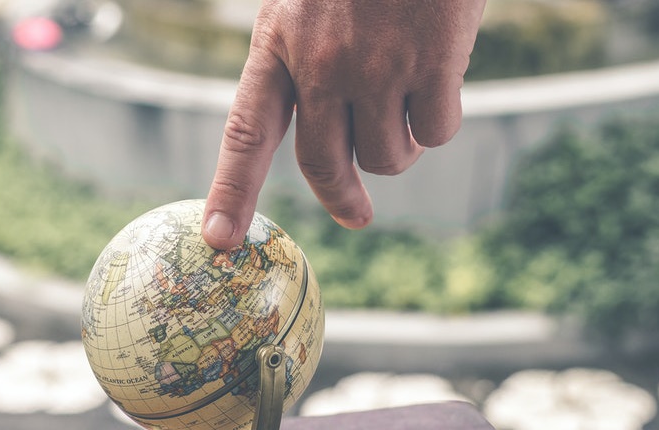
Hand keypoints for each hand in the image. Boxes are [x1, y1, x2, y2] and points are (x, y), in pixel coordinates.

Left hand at [201, 0, 485, 248]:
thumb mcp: (305, 2)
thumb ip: (303, 59)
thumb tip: (333, 136)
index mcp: (279, 41)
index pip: (247, 130)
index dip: (232, 188)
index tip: (219, 240)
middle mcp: (322, 62)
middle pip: (323, 163)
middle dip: (341, 197)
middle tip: (356, 214)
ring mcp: (379, 65)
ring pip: (387, 157)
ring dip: (399, 146)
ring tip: (405, 102)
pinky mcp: (434, 62)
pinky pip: (436, 131)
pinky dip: (440, 118)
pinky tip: (440, 77)